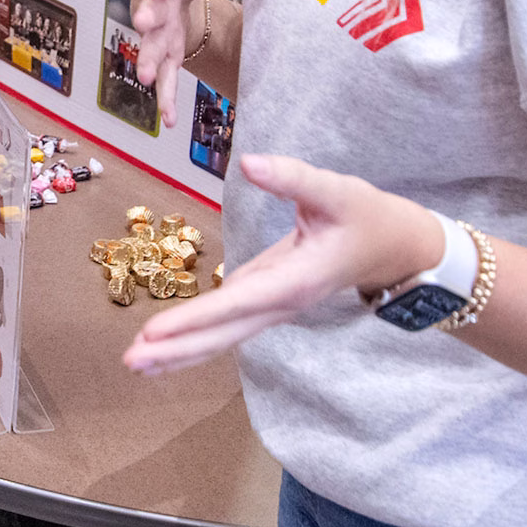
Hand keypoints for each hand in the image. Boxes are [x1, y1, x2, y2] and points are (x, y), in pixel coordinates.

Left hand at [122, 152, 443, 376]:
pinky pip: (228, 324)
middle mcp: (282, 303)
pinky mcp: (268, 300)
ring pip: (224, 336)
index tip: (155, 331)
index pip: (238, 303)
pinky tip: (167, 345)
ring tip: (137, 364)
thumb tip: (250, 162)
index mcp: (296, 280)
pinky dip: (197, 336)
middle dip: (177, 349)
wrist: (395, 246)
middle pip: (224, 334)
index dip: (196, 318)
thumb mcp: (337, 189)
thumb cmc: (367, 215)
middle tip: (131, 362)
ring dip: (181, 351)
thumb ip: (293, 177)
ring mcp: (274, 306)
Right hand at [129, 0, 270, 86]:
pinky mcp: (166, 55)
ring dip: (148, 63)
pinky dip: (165, 99)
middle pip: (150, 16)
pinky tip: (168, 119)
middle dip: (146, 21)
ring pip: (152, 50)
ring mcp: (158, 35)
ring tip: (146, 77)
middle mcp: (156, 8)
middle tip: (143, 25)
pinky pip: (165, 78)